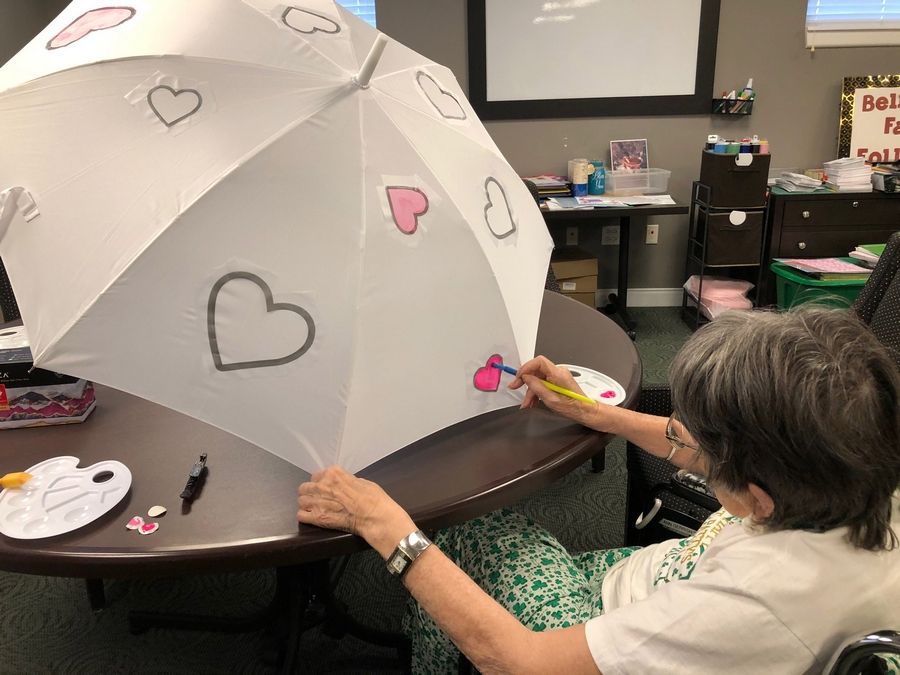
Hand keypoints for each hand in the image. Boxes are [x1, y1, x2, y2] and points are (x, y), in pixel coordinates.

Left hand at [297, 466, 415, 558]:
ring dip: (307, 505)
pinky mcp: (318, 518)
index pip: (316, 475)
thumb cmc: (374, 499)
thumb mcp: (362, 481)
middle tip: (318, 499)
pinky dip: (305, 516)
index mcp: (334, 473)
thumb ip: (347, 480)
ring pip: (301, 501)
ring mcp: (319, 502)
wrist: (375, 517)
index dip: (320, 482)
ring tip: (315, 509)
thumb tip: (342, 484)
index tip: (324, 488)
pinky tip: (312, 517)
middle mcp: (323, 485)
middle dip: (310, 493)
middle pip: (305, 487)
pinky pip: (301, 515)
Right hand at [508, 355, 594, 423]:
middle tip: (515, 386)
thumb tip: (526, 377)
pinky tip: (533, 401)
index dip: (526, 367)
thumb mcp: (551, 400)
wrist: (584, 411)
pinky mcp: (558, 381)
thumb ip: (537, 387)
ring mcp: (558, 376)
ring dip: (530, 390)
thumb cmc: (573, 407)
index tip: (518, 377)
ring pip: (538, 378)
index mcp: (558, 374)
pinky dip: (536, 391)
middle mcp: (559, 372)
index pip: (539, 362)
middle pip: (536, 370)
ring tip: (526, 403)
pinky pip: (543, 382)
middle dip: (525, 380)